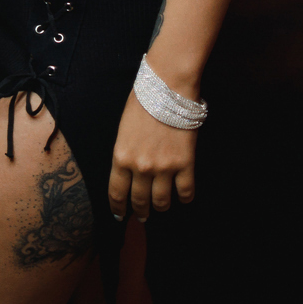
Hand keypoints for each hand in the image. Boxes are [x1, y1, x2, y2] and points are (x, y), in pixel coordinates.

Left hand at [107, 92, 197, 221]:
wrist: (167, 87)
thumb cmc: (142, 102)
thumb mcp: (123, 130)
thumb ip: (124, 152)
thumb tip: (129, 170)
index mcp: (121, 157)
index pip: (117, 193)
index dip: (118, 208)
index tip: (120, 215)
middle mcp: (141, 167)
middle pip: (140, 200)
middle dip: (140, 211)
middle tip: (142, 216)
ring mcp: (164, 168)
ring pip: (162, 201)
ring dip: (161, 207)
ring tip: (161, 207)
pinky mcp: (185, 163)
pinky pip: (185, 191)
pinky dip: (184, 198)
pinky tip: (183, 198)